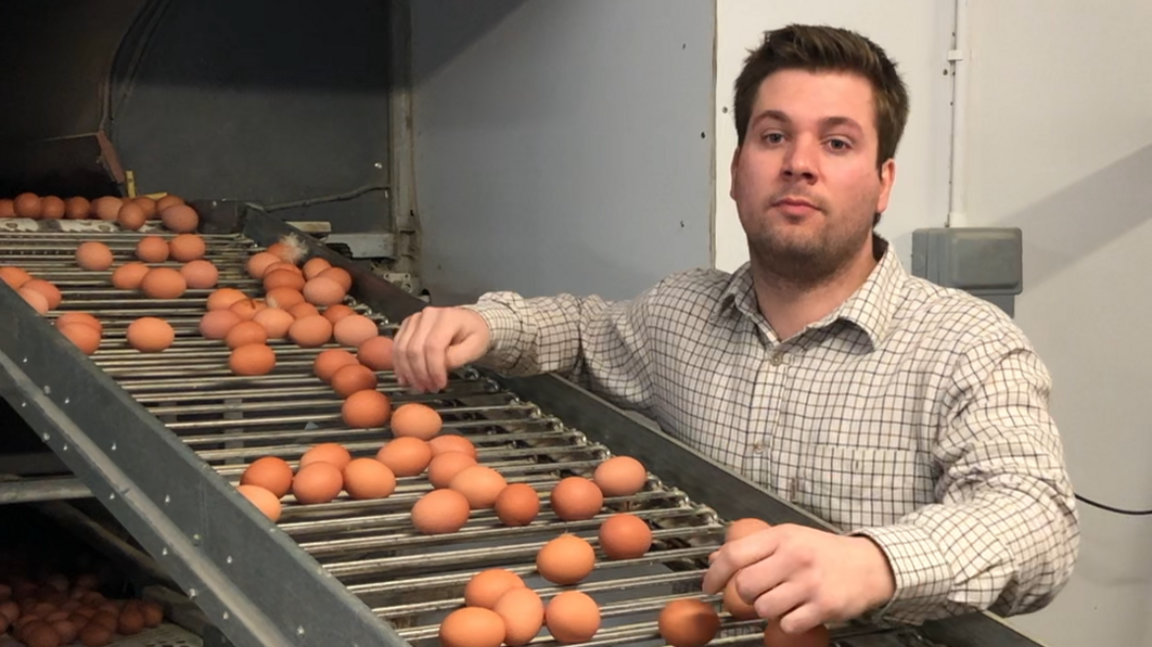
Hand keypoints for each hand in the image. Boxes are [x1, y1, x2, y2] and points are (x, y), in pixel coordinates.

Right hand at [393, 307, 490, 391]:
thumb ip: (458, 357)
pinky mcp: (407, 325)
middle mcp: (428, 316)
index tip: (439, 384)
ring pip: (402, 348)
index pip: (433, 346)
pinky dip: (399, 364)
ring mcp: (415, 320)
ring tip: (418, 385)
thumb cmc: (474, 333)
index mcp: (447, 318)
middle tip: (428, 388)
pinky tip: (405, 377)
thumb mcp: (475, 346)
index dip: (434, 369)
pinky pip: (397, 346)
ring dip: (407, 371)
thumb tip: (441, 367)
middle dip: (420, 373)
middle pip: (415, 349)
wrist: (470, 322)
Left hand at [701, 524, 894, 633]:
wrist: (869, 565)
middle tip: (759, 592)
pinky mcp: (824, 607)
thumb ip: (753, 548)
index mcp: (782, 537)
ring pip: (764, 608)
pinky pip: (788, 625)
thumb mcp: (789, 538)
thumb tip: (714, 560)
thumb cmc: (823, 551)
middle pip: (745, 586)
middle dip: (746, 594)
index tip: (709, 586)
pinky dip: (788, 623)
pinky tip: (798, 611)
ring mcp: (809, 583)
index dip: (715, 574)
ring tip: (783, 600)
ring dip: (768, 609)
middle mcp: (794, 557)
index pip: (734, 554)